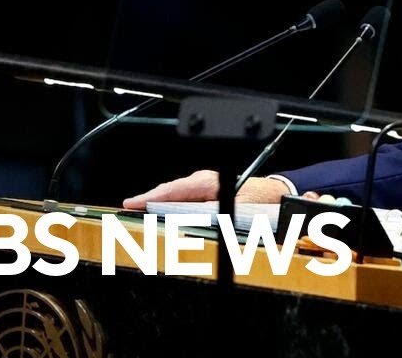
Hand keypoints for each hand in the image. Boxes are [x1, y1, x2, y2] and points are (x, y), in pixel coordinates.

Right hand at [122, 170, 291, 209]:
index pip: (174, 190)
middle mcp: (204, 182)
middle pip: (170, 192)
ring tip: (136, 213)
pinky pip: (183, 199)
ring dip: (157, 205)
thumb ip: (215, 215)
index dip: (150, 198)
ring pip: (175, 196)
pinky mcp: (206, 193)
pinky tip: (158, 214)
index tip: (131, 204)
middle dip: (148, 201)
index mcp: (210, 183)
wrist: (275, 195)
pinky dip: (169, 206)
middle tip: (126, 211)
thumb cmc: (260, 201)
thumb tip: (193, 219)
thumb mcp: (239, 210)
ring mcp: (204, 186)